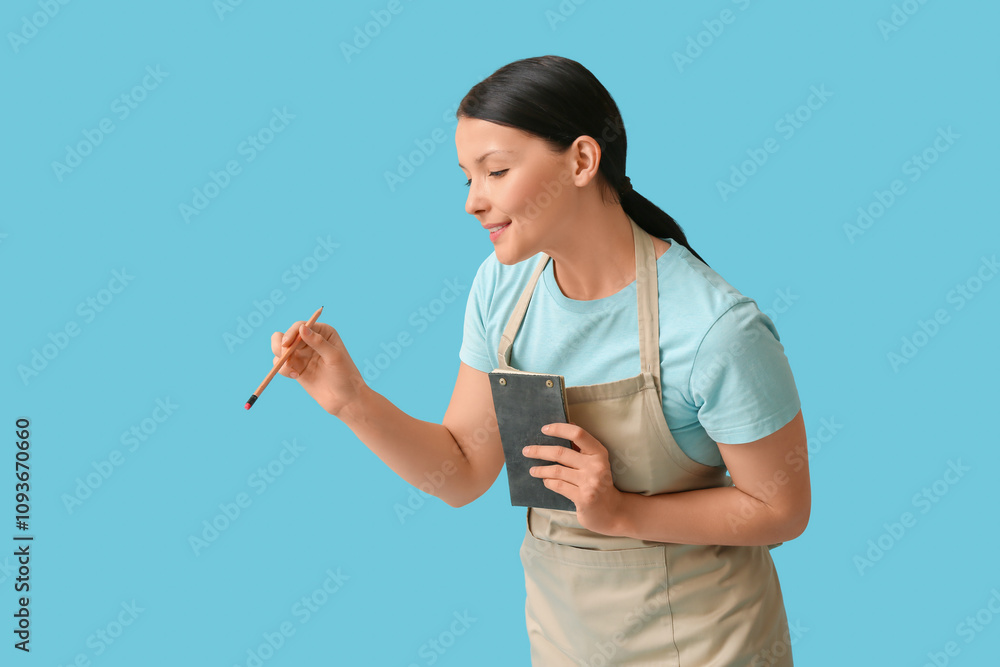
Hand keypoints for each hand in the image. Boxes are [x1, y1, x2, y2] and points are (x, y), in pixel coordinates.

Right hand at [270, 320, 367, 417]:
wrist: (345, 399)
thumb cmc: (345, 376)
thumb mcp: (334, 357)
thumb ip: (318, 342)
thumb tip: (302, 328)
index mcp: (323, 332)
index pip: (300, 326)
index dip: (291, 333)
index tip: (286, 345)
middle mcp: (310, 340)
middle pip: (286, 335)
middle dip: (281, 345)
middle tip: (285, 357)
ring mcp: (302, 354)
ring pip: (279, 349)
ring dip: (280, 358)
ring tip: (292, 370)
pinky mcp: (296, 368)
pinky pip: (280, 364)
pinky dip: (283, 369)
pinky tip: (295, 376)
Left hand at [523, 422, 627, 536]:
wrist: (612, 512)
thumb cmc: (598, 483)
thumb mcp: (595, 463)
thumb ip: (582, 448)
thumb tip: (565, 427)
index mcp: (599, 453)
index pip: (578, 434)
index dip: (559, 429)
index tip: (544, 429)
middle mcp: (596, 466)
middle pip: (561, 452)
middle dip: (540, 451)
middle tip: (526, 451)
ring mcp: (590, 483)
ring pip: (557, 471)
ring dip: (541, 470)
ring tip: (532, 470)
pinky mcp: (583, 498)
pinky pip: (558, 486)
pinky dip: (548, 482)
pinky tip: (545, 481)